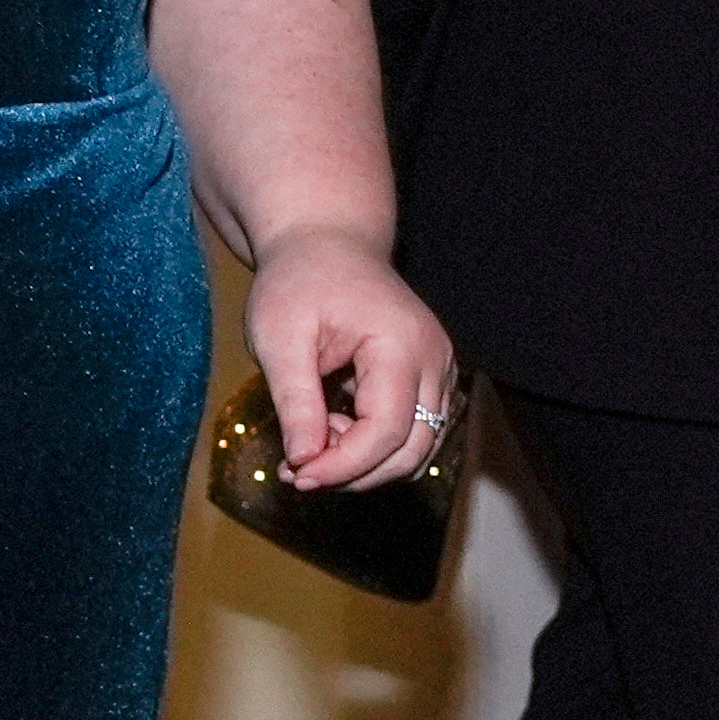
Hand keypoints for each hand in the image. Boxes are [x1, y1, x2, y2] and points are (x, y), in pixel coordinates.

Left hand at [244, 225, 461, 492]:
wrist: (327, 243)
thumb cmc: (298, 282)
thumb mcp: (279, 338)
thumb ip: (295, 401)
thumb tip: (304, 463)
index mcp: (400, 343)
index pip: (388, 430)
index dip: (344, 465)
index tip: (297, 476)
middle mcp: (434, 358)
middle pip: (413, 449)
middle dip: (354, 472)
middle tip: (297, 471)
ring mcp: (439, 368)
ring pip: (417, 447)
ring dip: (365, 463)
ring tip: (310, 445)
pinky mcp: (431, 378)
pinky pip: (413, 431)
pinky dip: (374, 445)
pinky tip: (330, 428)